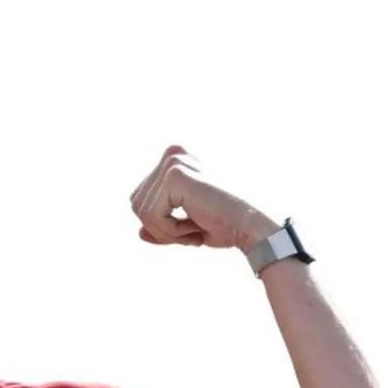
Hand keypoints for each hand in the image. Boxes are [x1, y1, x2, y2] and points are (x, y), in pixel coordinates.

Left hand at [129, 145, 278, 251]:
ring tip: (197, 226)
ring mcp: (173, 163)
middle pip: (137, 205)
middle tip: (193, 229)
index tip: (191, 225)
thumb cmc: (225, 225)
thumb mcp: (185, 227)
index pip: (141, 200)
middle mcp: (172, 155)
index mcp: (174, 160)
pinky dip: (171, 231)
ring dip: (168, 231)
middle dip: (161, 228)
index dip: (159, 223)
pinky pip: (151, 216)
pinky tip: (197, 224)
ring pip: (142, 213)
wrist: (251, 227)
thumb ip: (160, 227)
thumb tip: (139, 233)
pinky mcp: (174, 176)